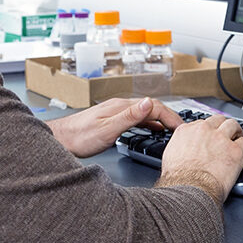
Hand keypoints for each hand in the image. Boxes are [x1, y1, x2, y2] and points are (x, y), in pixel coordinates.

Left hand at [48, 97, 182, 157]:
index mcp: (121, 106)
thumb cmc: (79, 137)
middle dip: (169, 116)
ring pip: (144, 112)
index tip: (181, 127)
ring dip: (160, 120)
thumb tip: (148, 102)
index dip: (170, 116)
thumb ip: (129, 117)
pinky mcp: (112, 120)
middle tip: (181, 129)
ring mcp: (116, 112)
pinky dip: (149, 123)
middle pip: (151, 107)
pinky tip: (152, 130)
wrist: (60, 140)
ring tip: (172, 130)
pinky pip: (136, 118)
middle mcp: (120, 106)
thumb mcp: (107, 129)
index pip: (153, 106)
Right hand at [156, 114, 242, 204]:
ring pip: (233, 125)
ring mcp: (221, 139)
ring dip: (237, 131)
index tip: (211, 135)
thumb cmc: (178, 179)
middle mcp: (204, 131)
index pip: (201, 123)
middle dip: (223, 125)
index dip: (208, 129)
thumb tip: (182, 152)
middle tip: (227, 133)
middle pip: (218, 120)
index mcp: (187, 131)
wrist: (189, 190)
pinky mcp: (235, 151)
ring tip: (239, 137)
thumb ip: (178, 148)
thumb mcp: (169, 157)